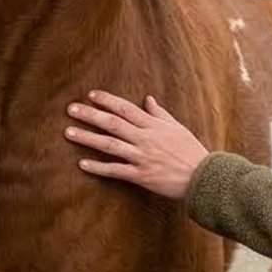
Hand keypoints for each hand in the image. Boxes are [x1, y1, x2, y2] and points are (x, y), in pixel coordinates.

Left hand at [66, 90, 209, 200]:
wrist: (203, 177)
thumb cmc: (191, 151)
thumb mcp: (177, 128)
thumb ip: (160, 114)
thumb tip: (148, 99)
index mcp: (154, 126)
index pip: (126, 108)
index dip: (107, 100)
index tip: (91, 95)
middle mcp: (145, 139)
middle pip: (112, 124)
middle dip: (90, 115)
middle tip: (71, 109)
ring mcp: (142, 157)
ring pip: (110, 145)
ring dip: (88, 138)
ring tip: (69, 132)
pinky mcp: (141, 175)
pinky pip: (115, 170)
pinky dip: (99, 167)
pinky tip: (83, 164)